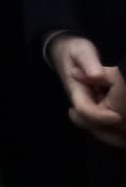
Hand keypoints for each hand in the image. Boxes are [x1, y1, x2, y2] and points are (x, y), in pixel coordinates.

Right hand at [50, 35, 125, 149]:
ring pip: (97, 129)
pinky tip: (125, 133)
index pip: (85, 110)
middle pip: (91, 126)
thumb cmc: (75, 51)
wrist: (66, 53)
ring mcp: (88, 107)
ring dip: (114, 135)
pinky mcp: (96, 109)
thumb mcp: (81, 51)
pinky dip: (116, 131)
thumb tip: (96, 76)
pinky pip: (104, 126)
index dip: (100, 117)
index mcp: (76, 91)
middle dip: (109, 133)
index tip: (118, 116)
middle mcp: (81, 103)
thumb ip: (88, 62)